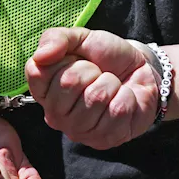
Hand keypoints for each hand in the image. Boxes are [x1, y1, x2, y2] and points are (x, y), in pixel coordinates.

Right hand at [25, 28, 160, 149]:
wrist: (139, 71)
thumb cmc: (105, 57)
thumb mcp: (80, 38)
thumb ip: (56, 39)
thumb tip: (40, 56)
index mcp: (43, 91)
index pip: (39, 72)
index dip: (64, 59)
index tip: (76, 59)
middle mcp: (55, 115)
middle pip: (68, 82)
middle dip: (91, 69)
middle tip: (98, 73)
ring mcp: (79, 131)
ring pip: (95, 97)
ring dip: (111, 83)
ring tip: (111, 86)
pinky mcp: (104, 140)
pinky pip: (117, 110)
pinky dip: (127, 96)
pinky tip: (123, 98)